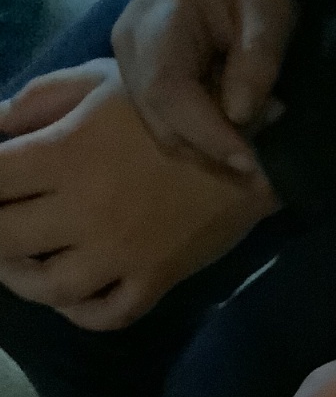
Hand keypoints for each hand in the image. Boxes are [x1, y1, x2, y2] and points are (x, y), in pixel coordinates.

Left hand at [0, 59, 279, 329]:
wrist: (251, 145)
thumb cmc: (172, 105)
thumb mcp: (99, 81)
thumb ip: (38, 102)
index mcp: (64, 153)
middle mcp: (84, 211)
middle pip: (4, 241)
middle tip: (2, 222)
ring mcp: (121, 253)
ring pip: (49, 289)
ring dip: (22, 280)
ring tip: (22, 263)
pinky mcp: (155, 279)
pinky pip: (107, 315)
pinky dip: (80, 312)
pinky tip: (74, 293)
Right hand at [112, 0, 296, 175]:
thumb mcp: (270, 5)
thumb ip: (258, 58)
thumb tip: (239, 114)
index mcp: (155, 20)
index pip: (167, 93)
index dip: (207, 134)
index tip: (250, 160)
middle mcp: (130, 48)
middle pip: (162, 124)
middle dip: (215, 148)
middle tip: (267, 138)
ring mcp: (131, 68)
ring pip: (167, 133)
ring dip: (214, 144)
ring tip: (260, 119)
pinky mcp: (143, 83)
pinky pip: (172, 126)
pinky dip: (208, 135)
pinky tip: (240, 118)